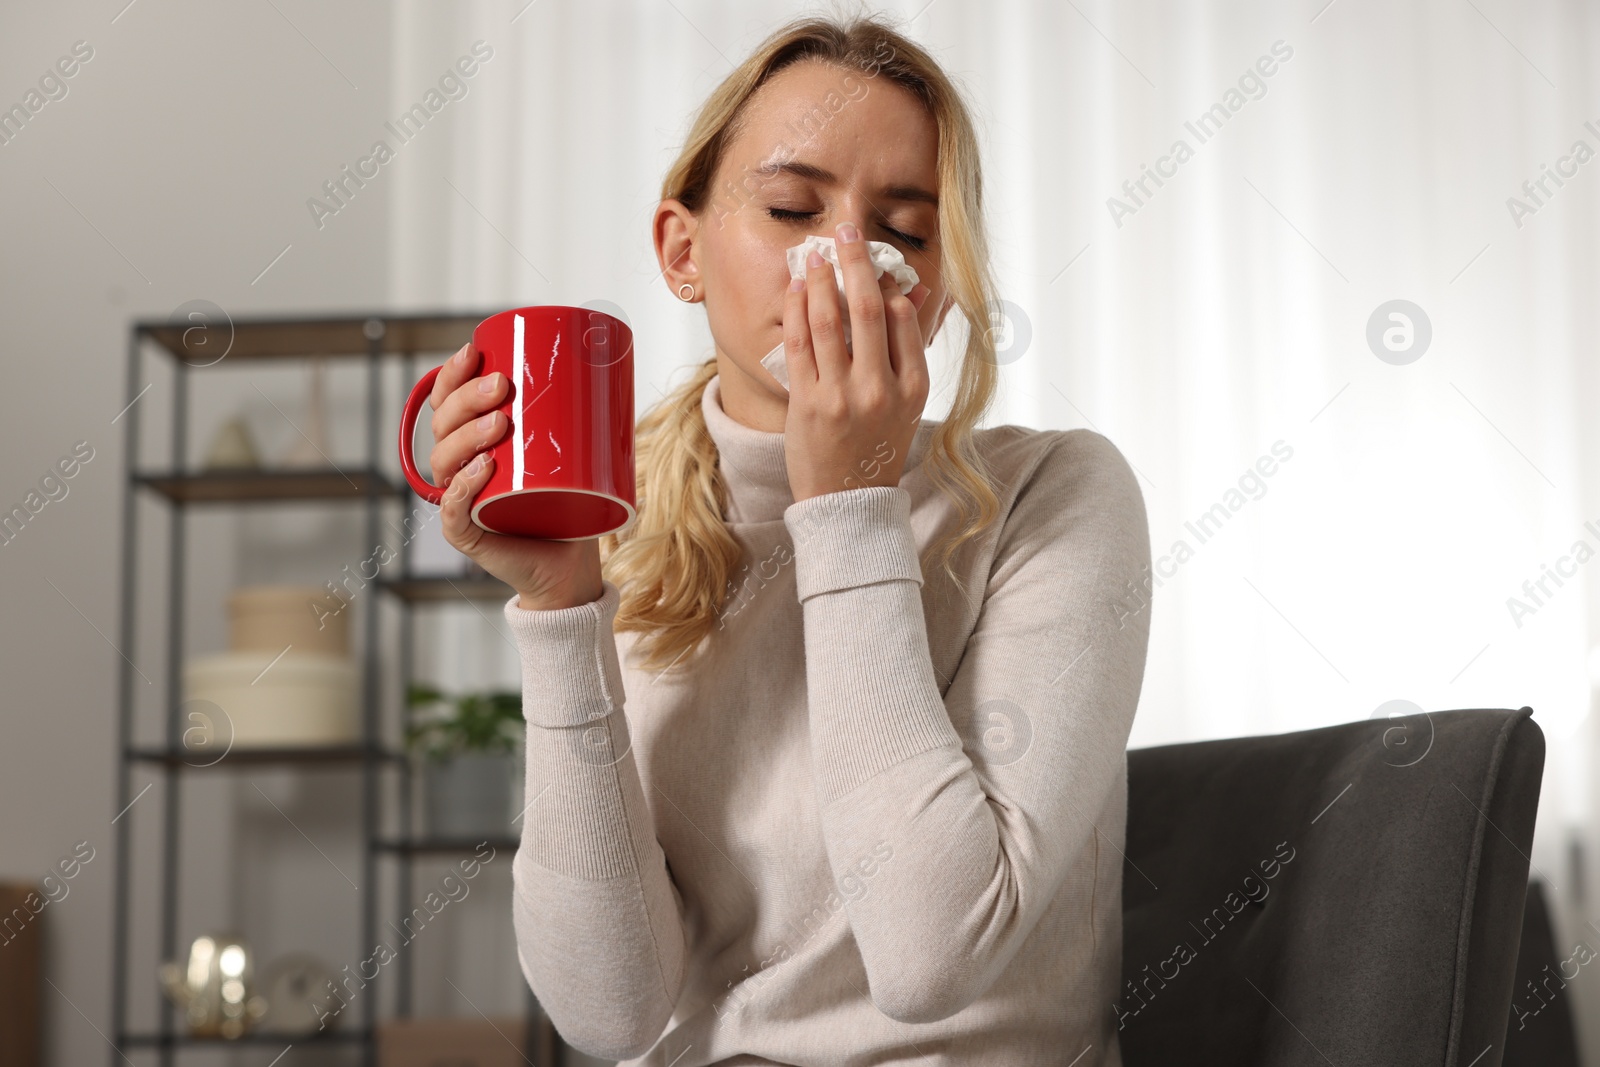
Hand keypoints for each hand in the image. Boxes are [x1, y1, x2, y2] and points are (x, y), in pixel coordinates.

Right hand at [428, 342, 602, 610]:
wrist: (572, 561)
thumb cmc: (569, 501)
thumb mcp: (569, 450)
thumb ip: (575, 413)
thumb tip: (608, 363)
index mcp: (472, 441)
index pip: (446, 402)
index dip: (451, 375)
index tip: (474, 350)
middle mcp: (458, 468)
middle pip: (442, 425)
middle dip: (467, 399)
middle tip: (503, 385)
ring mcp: (459, 500)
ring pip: (443, 461)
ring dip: (467, 437)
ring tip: (501, 424)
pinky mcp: (467, 533)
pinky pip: (451, 509)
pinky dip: (462, 487)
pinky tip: (483, 468)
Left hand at [780, 221, 932, 502]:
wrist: (848, 502)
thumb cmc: (877, 447)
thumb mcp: (907, 403)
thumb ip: (909, 348)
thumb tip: (914, 293)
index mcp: (912, 387)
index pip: (901, 318)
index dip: (885, 282)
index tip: (872, 257)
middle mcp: (880, 390)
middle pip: (867, 309)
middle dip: (855, 263)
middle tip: (846, 231)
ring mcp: (841, 397)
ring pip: (828, 322)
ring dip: (818, 280)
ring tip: (811, 255)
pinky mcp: (807, 405)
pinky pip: (799, 345)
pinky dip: (795, 311)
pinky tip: (793, 289)